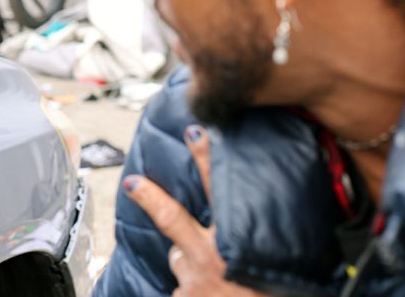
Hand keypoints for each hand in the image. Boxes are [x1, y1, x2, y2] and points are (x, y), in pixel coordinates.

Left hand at [122, 125, 267, 295]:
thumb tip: (244, 225)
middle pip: (172, 218)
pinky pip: (183, 287)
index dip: (204, 156)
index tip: (193, 130)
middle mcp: (210, 257)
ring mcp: (192, 281)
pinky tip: (209, 295)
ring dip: (189, 260)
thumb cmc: (278, 292)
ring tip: (216, 278)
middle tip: (132, 181)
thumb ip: (254, 239)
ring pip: (179, 257)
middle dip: (149, 195)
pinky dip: (191, 290)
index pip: (219, 188)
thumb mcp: (273, 262)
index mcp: (236, 242)